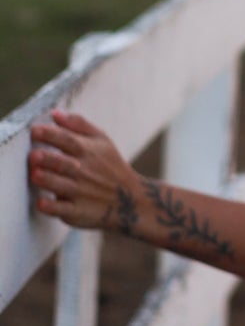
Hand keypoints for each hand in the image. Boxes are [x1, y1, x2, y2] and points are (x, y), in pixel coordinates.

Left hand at [28, 109, 141, 233]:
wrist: (131, 200)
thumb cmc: (111, 166)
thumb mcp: (103, 141)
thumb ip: (78, 125)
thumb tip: (55, 113)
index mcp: (88, 151)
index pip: (67, 140)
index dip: (50, 134)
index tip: (34, 130)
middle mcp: (83, 171)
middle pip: (62, 163)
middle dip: (48, 159)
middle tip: (34, 155)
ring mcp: (80, 193)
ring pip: (61, 185)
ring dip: (48, 180)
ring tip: (35, 174)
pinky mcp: (77, 212)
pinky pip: (63, 210)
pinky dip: (52, 206)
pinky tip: (41, 202)